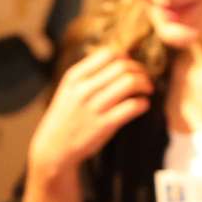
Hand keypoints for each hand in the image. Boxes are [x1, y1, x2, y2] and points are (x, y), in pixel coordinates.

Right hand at [28, 48, 153, 177]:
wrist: (54, 147)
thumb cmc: (66, 117)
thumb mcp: (69, 89)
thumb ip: (89, 74)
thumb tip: (120, 60)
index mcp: (75, 76)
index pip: (108, 54)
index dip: (126, 58)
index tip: (131, 68)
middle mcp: (83, 89)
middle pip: (123, 66)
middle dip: (140, 70)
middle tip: (145, 79)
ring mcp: (94, 107)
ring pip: (130, 82)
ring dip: (145, 84)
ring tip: (147, 90)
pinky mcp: (104, 125)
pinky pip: (132, 106)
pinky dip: (143, 103)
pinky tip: (143, 106)